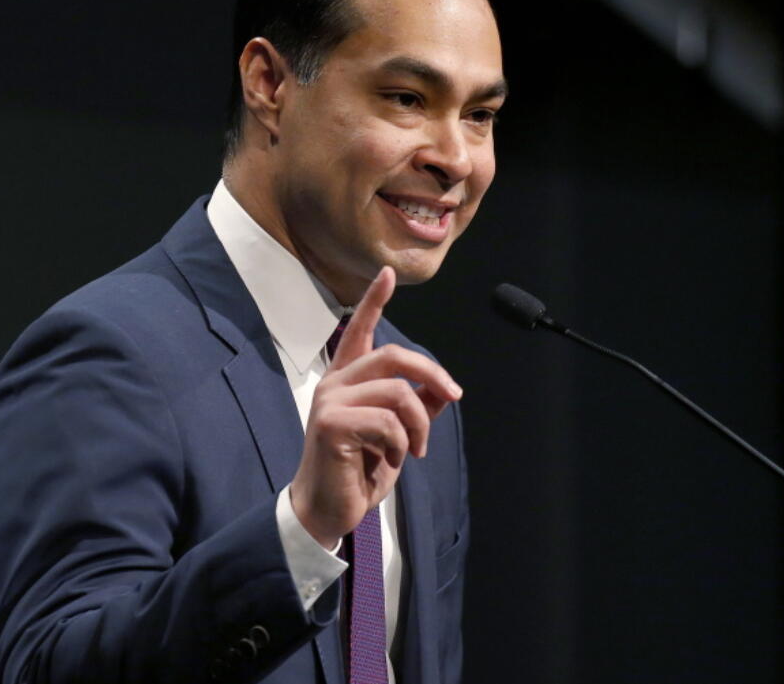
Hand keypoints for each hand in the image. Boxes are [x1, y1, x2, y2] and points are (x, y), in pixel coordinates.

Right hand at [289, 266, 462, 548]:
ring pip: (398, 391)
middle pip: (394, 355)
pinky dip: (402, 443)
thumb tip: (446, 390)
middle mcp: (335, 384)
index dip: (374, 300)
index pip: (359, 331)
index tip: (388, 273)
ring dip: (419, 424)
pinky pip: (387, 421)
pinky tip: (394, 459)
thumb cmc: (359, 471)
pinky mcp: (331, 424)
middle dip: (433, 374)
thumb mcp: (397, 436)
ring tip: (415, 448)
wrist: (329, 509)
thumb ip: (418, 408)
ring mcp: (330, 401)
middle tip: (454, 396)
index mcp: (347, 380)